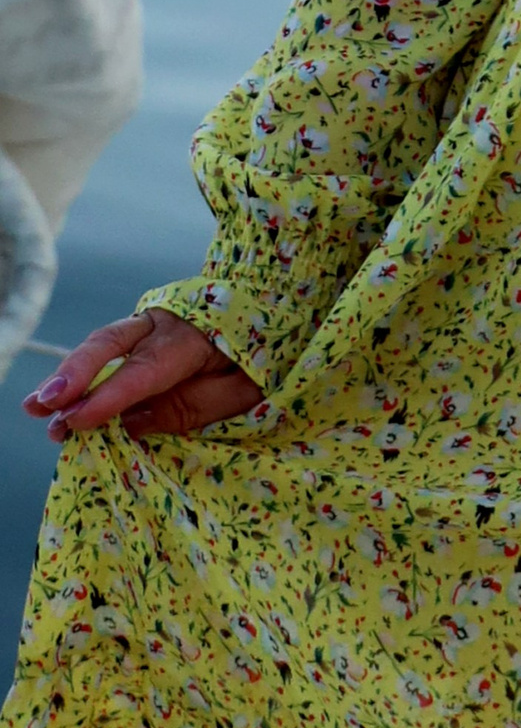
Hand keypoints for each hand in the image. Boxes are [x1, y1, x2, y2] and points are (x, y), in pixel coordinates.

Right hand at [20, 308, 261, 442]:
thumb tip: (131, 424)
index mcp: (196, 336)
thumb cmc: (264, 354)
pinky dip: (83, 373)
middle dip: (75, 375)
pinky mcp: (144, 332)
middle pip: (112, 343)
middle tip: (44, 405)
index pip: (146, 370)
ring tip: (37, 408)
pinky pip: (110, 351)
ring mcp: (152, 323)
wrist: (276, 303)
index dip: (109, 397)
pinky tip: (57, 400)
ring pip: (103, 346)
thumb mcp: (246, 389)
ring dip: (69, 377)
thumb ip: (193, 407)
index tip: (76, 420)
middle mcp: (165, 324)